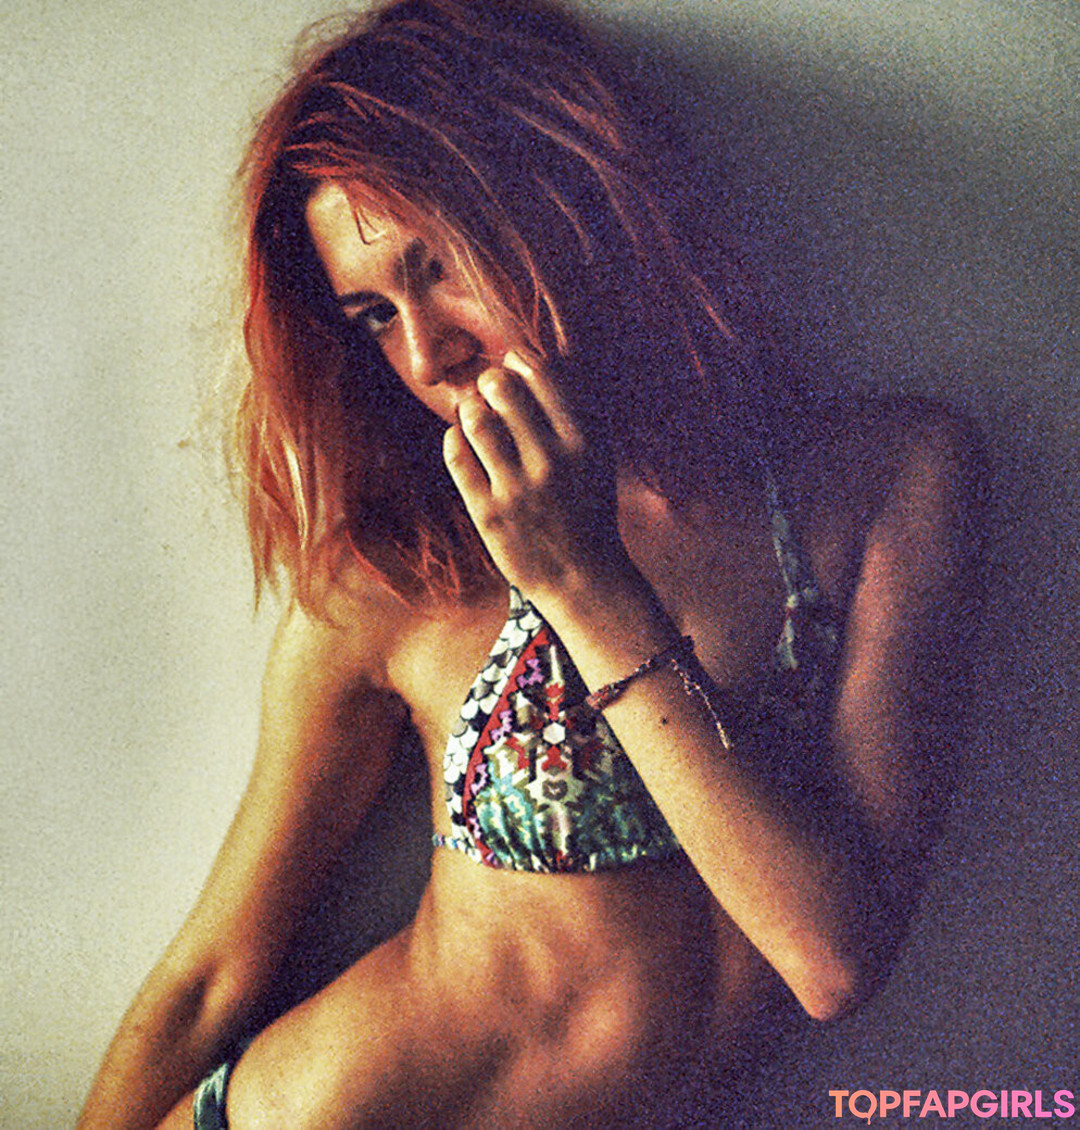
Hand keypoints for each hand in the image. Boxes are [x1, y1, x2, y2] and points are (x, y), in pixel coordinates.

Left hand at [442, 350, 628, 600]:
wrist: (582, 577)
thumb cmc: (587, 508)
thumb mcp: (597, 457)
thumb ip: (575, 410)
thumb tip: (538, 359)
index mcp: (583, 441)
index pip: (542, 374)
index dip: (519, 360)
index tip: (513, 365)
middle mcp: (552, 461)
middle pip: (503, 389)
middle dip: (489, 381)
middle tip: (488, 388)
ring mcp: (518, 489)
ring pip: (476, 421)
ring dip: (469, 409)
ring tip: (474, 414)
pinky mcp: (489, 514)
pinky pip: (457, 457)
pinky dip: (454, 440)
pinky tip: (461, 440)